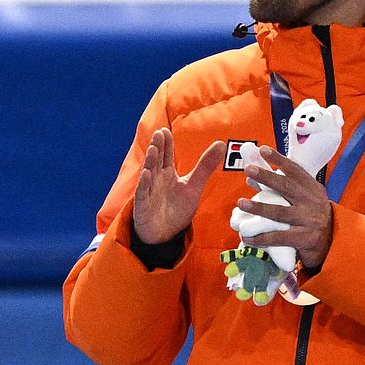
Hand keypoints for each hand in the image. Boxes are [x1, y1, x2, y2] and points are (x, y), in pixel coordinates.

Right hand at [131, 128, 223, 245]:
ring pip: (149, 173)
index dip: (166, 144)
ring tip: (153, 149)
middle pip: (157, 160)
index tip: (166, 131)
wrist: (165, 233)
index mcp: (167, 173)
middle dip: (157, 147)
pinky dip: (144, 184)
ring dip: (150, 161)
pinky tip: (147, 174)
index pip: (166, 155)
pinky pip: (143, 193)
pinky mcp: (144, 205)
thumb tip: (221, 143)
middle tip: (159, 134)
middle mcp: (156, 179)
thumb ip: (205, 165)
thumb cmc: (177, 208)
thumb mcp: (194, 186)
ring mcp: (149, 191)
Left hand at [235, 146, 335, 271]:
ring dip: (259, 208)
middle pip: (286, 187)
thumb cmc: (312, 214)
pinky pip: (279, 238)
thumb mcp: (305, 197)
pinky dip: (261, 238)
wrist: (335, 241)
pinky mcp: (305, 239)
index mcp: (312, 188)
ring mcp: (309, 221)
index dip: (279, 159)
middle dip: (266, 177)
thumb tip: (251, 177)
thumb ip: (283, 187)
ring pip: (280, 212)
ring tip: (241, 202)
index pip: (295, 170)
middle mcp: (312, 202)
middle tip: (248, 169)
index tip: (263, 150)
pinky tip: (247, 237)